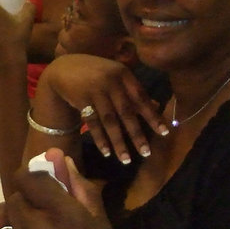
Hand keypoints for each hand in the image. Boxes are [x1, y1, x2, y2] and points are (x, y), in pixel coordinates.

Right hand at [33, 55, 167, 162]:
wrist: (64, 68)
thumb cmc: (96, 73)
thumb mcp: (116, 76)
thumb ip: (133, 90)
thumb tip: (156, 106)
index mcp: (124, 74)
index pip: (141, 98)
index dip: (153, 116)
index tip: (165, 133)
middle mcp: (111, 82)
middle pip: (127, 113)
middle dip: (137, 135)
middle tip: (146, 154)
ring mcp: (95, 91)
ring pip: (110, 121)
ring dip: (118, 142)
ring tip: (126, 160)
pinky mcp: (81, 100)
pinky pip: (93, 123)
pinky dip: (100, 139)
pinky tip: (106, 152)